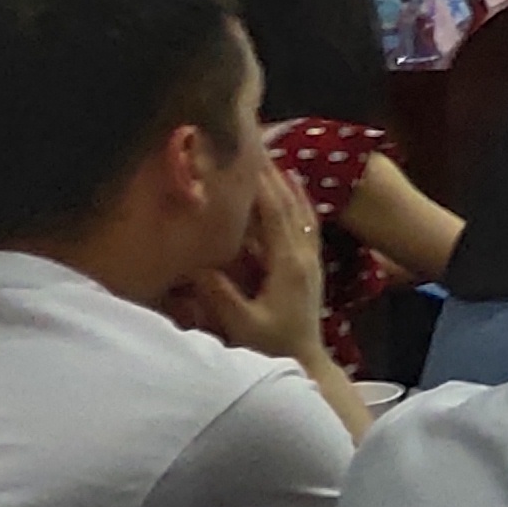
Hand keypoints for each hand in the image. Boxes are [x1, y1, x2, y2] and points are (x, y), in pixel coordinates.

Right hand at [192, 165, 332, 369]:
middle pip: (291, 206)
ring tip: (274, 156)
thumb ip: (222, 297)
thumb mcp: (243, 325)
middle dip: (274, 175)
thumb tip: (197, 266)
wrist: (306, 361)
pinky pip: (307, 223)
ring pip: (302, 211)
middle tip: (258, 145)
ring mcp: (310, 259)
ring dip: (288, 183)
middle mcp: (304, 256)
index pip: (276, 216)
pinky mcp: (309, 264)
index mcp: (289, 266)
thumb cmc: (271, 346)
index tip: (248, 160)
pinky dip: (299, 200)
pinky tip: (294, 188)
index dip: (263, 187)